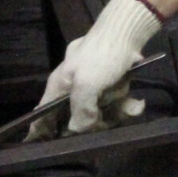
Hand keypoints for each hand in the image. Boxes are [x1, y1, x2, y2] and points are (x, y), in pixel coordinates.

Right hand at [30, 0, 163, 137]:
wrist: (127, 30)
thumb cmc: (102, 56)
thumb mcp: (87, 85)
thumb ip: (80, 111)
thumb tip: (77, 130)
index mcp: (59, 86)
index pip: (42, 113)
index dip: (40, 131)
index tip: (41, 146)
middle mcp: (73, 88)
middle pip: (78, 118)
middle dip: (97, 123)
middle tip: (108, 122)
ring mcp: (93, 86)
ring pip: (100, 113)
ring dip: (117, 112)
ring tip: (129, 105)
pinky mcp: (110, 84)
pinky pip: (116, 103)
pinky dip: (127, 104)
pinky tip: (137, 103)